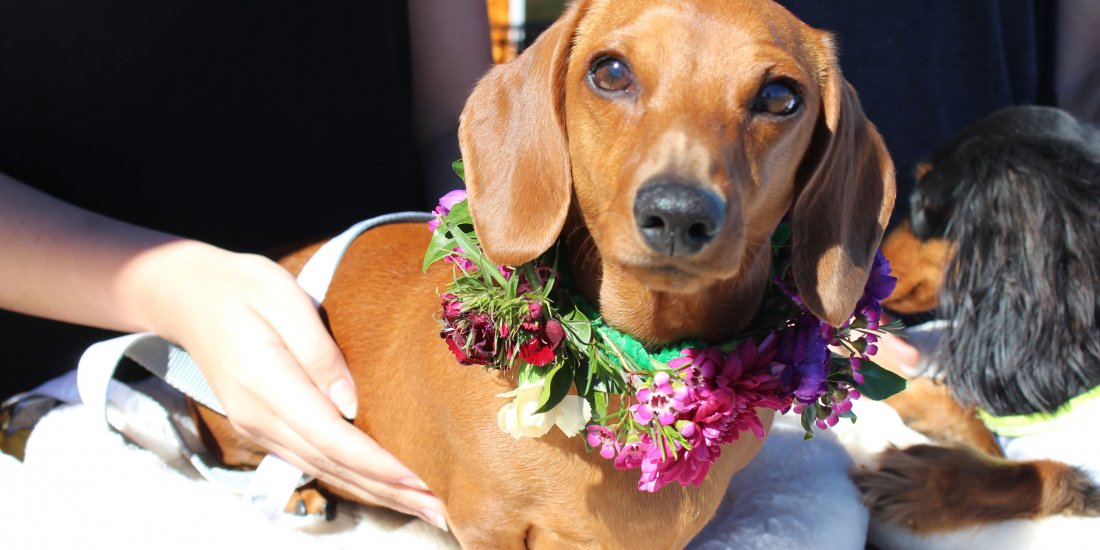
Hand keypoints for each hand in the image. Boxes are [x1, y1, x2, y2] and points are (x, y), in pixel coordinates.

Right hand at [132, 243, 447, 529]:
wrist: (187, 295)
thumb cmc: (243, 287)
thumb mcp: (283, 298)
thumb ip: (318, 350)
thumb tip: (350, 401)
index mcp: (267, 383)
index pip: (331, 436)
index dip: (376, 462)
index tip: (420, 478)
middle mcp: (261, 418)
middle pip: (334, 464)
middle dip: (389, 491)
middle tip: (442, 510)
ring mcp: (259, 428)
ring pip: (326, 471)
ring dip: (376, 493)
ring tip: (423, 508)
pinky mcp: (264, 427)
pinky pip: (314, 462)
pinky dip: (352, 479)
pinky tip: (382, 488)